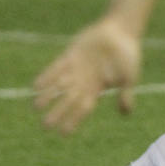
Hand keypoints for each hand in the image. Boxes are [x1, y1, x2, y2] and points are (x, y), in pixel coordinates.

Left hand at [33, 17, 141, 133]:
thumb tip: (126, 113)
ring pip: (58, 86)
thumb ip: (125, 94)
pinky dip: (47, 77)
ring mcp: (76, 69)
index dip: (73, 121)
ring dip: (47, 96)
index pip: (83, 109)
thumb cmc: (127, 56)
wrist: (120, 31)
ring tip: (36, 106)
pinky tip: (36, 86)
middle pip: (67, 100)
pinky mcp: (70, 56)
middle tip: (45, 126)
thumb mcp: (129, 77)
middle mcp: (83, 82)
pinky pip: (56, 68)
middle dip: (57, 113)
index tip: (63, 134)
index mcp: (96, 90)